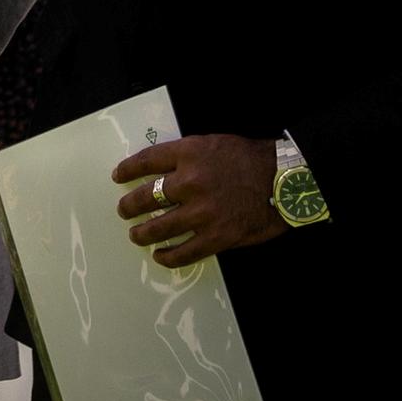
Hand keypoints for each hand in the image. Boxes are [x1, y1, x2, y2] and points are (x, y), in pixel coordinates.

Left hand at [110, 134, 288, 267]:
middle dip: (129, 205)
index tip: (118, 177)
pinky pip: (183, 253)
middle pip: (146, 196)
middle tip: (124, 210)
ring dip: (142, 233)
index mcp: (190, 154)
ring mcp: (201, 212)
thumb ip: (189, 156)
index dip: (128, 170)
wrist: (283, 181)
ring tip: (136, 235)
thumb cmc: (251, 159)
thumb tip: (163, 171)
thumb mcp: (215, 144)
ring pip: (158, 227)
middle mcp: (190, 182)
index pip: (147, 161)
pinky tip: (160, 255)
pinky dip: (167, 256)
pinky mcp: (215, 237)